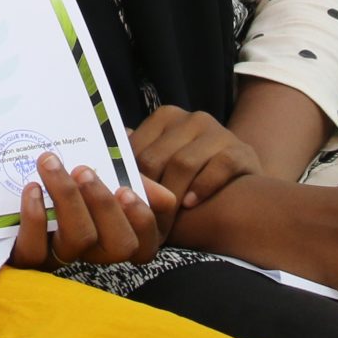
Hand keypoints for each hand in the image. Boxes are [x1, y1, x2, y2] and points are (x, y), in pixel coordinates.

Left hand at [7, 150, 174, 268]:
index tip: (125, 190)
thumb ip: (134, 176)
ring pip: (75, 243)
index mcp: (119, 232)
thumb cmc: (72, 170)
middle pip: (116, 246)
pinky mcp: (26, 255)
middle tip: (83, 171)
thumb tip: (165, 197)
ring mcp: (61, 255)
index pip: (145, 244)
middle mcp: (94, 251)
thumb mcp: (107, 166)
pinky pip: (33, 252)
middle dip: (104, 206)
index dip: (141, 221)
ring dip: (67, 200)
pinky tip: (32, 190)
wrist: (28, 169)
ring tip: (51, 164)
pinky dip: (34, 219)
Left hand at [130, 106, 262, 210]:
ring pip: (183, 163)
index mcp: (165, 117)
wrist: (240, 182)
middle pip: (156, 157)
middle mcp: (192, 119)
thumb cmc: (190, 177)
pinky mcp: (241, 151)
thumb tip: (97, 172)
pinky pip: (218, 168)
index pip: (135, 148)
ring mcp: (218, 132)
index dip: (126, 180)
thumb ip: (136, 163)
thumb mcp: (162, 163)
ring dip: (171, 195)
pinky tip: (191, 204)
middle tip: (139, 220)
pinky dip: (202, 187)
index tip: (120, 206)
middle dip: (146, 193)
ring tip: (164, 218)